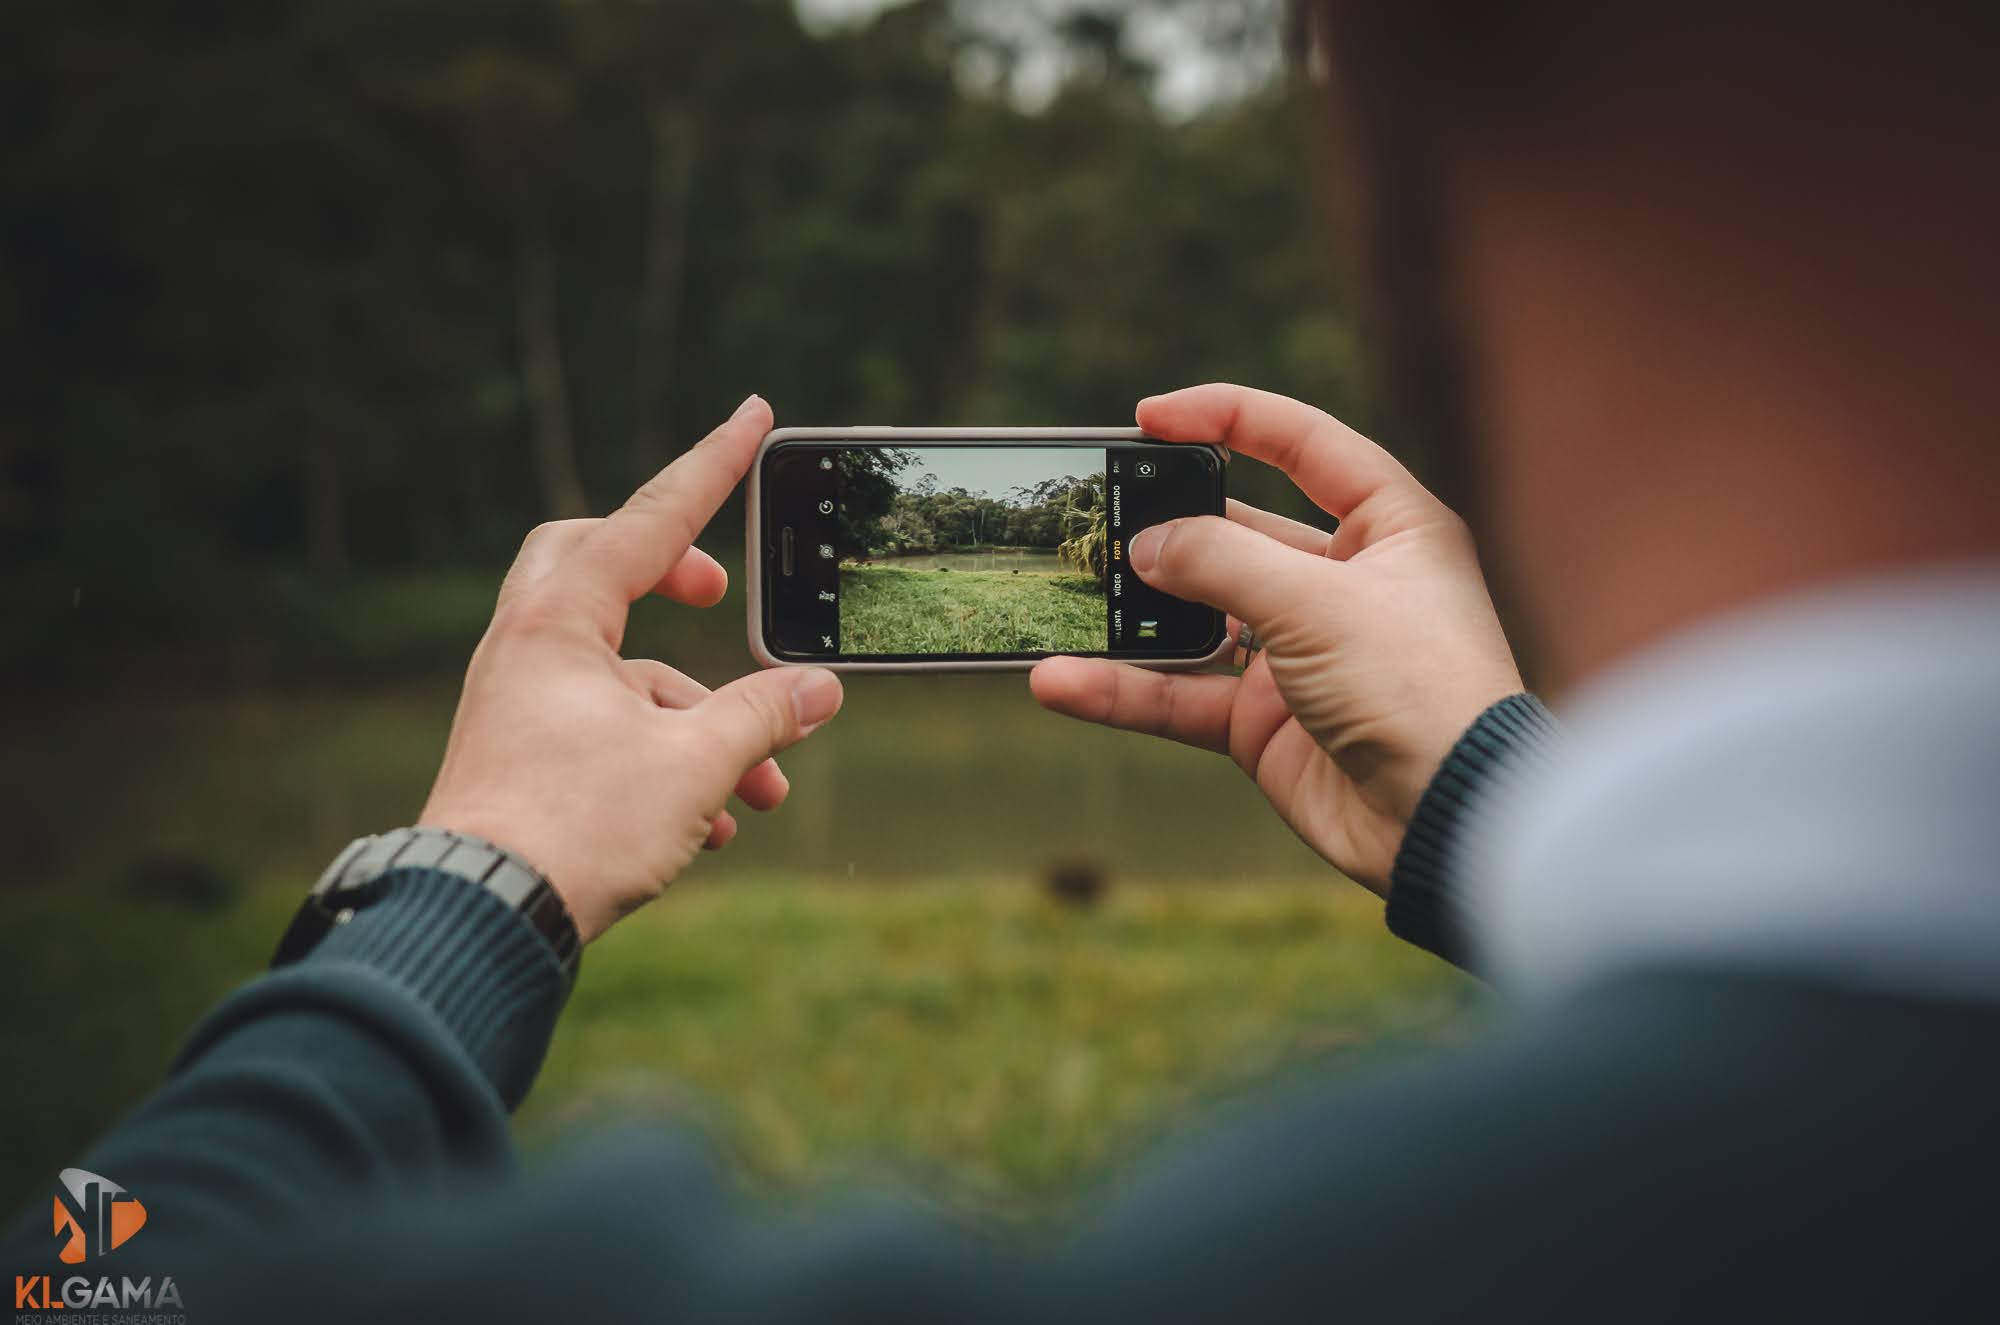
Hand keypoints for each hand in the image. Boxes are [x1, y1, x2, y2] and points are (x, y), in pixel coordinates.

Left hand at [419, 395, 842, 941]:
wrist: (480, 920)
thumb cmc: (575, 829)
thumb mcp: (694, 765)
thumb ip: (762, 715)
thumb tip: (817, 690)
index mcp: (558, 622)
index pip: (651, 519)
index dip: (711, 468)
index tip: (750, 417)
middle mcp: (527, 648)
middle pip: (597, 563)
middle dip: (671, 573)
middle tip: (718, 593)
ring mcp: (519, 702)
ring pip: (621, 673)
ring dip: (697, 717)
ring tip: (757, 786)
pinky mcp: (524, 757)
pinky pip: (603, 729)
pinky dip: (662, 759)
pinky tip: (705, 826)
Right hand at [1031, 385, 1520, 894]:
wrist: (1451, 823)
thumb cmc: (1419, 690)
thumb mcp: (1317, 602)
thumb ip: (1220, 561)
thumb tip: (1147, 547)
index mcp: (1389, 527)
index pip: (1303, 445)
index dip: (1228, 417)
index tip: (1149, 418)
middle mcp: (1344, 583)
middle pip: (1236, 533)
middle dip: (1165, 527)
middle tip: (1095, 518)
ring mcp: (1300, 655)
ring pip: (1197, 620)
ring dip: (1132, 615)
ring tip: (1067, 599)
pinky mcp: (1265, 723)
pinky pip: (1181, 696)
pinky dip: (1123, 691)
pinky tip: (1061, 682)